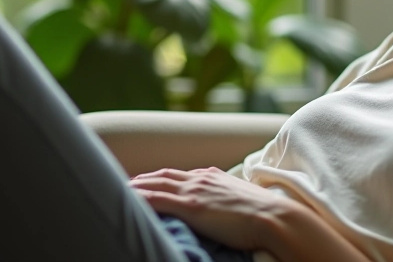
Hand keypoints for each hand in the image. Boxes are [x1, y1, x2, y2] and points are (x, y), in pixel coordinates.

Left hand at [128, 167, 293, 250]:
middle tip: (123, 184)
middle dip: (142, 179)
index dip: (160, 178)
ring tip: (118, 192)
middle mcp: (201, 178)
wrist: (275, 217)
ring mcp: (195, 191)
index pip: (179, 174)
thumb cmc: (264, 214)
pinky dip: (141, 199)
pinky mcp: (192, 207)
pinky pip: (157, 200)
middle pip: (162, 176)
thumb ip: (227, 199)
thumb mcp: (242, 199)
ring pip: (156, 185)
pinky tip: (128, 202)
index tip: (147, 182)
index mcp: (213, 176)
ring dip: (136, 187)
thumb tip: (224, 208)